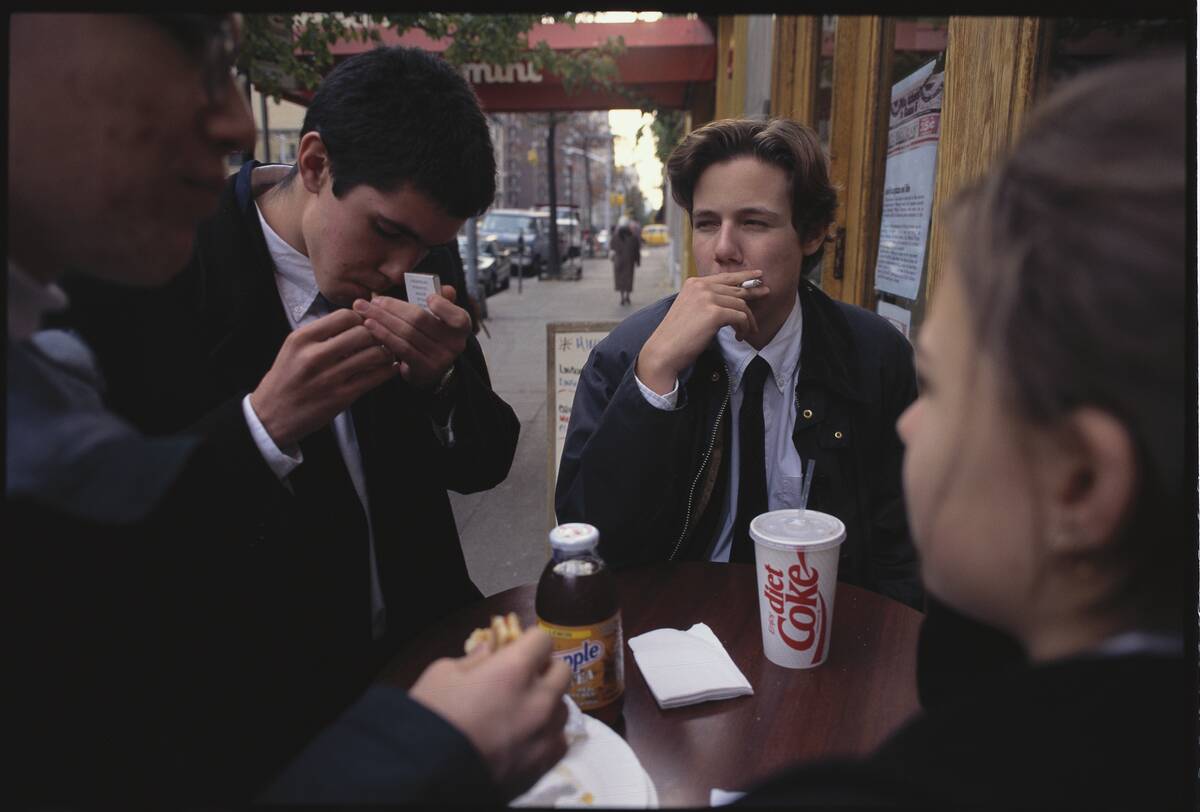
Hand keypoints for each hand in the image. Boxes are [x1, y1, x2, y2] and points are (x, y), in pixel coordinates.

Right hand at [250, 309, 399, 446]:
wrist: (271, 416)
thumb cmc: (286, 380)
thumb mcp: (294, 348)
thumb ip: (321, 334)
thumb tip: (355, 321)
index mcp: (302, 339)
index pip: (344, 316)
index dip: (361, 319)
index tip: (366, 325)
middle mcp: (315, 356)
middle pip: (363, 332)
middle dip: (377, 334)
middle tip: (382, 339)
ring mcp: (329, 378)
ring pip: (373, 354)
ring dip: (385, 353)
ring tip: (386, 354)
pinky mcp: (341, 397)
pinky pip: (374, 378)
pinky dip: (387, 371)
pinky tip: (389, 368)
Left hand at [353, 284, 470, 390]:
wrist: (429, 369)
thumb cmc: (430, 334)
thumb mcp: (439, 317)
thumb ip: (442, 301)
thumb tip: (446, 289)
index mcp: (461, 328)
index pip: (458, 317)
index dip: (444, 307)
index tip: (428, 297)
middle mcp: (454, 345)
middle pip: (420, 319)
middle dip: (393, 307)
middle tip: (373, 300)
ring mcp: (439, 359)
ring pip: (407, 333)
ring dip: (382, 319)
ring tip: (364, 310)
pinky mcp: (423, 369)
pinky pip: (400, 348)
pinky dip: (383, 334)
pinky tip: (369, 325)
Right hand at [410, 628, 570, 799]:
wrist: (427, 777)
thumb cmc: (431, 718)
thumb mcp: (442, 674)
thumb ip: (473, 659)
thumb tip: (489, 653)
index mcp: (515, 670)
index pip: (542, 640)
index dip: (528, 642)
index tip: (517, 649)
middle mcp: (539, 699)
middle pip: (561, 670)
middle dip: (544, 669)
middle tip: (522, 678)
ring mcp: (545, 734)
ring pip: (563, 707)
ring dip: (547, 703)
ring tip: (524, 711)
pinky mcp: (544, 765)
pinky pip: (559, 741)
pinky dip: (548, 735)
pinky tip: (528, 738)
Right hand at [636, 269, 769, 394]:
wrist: (664, 350)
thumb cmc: (677, 336)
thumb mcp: (691, 310)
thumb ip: (707, 301)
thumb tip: (732, 301)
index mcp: (694, 284)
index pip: (725, 277)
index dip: (744, 276)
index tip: (758, 275)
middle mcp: (700, 286)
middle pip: (736, 289)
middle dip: (753, 293)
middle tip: (766, 293)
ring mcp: (707, 298)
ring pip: (741, 305)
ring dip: (747, 320)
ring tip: (746, 332)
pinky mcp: (714, 312)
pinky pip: (740, 317)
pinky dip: (744, 328)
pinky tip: (740, 336)